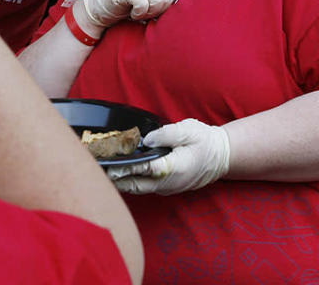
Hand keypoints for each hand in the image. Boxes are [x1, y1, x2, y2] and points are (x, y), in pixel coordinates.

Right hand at [80, 0, 181, 29]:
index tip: (158, 6)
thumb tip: (186, 2)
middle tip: (147, 10)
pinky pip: (143, 4)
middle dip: (160, 7)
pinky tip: (132, 12)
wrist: (100, 5)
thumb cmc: (128, 3)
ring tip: (139, 11)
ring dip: (149, 12)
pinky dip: (139, 13)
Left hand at [106, 119, 229, 195]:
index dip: (125, 167)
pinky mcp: (165, 188)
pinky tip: (119, 174)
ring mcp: (166, 188)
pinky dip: (130, 182)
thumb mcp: (188, 130)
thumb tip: (146, 139)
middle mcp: (168, 183)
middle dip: (116, 179)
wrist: (221, 157)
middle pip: (135, 184)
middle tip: (97, 171)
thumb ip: (166, 134)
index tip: (109, 164)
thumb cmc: (205, 141)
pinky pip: (143, 188)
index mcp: (173, 168)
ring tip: (102, 172)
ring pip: (138, 189)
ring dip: (121, 182)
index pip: (144, 168)